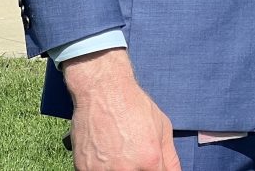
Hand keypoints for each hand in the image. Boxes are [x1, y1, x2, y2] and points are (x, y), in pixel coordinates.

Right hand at [61, 48, 179, 170]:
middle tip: (133, 153)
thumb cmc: (134, 106)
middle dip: (138, 168)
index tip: (151, 165)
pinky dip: (103, 167)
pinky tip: (106, 153)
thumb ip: (170, 157)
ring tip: (119, 151)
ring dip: (119, 168)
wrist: (103, 92)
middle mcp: (126, 169)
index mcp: (150, 159)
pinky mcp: (83, 169)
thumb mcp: (163, 127)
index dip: (155, 170)